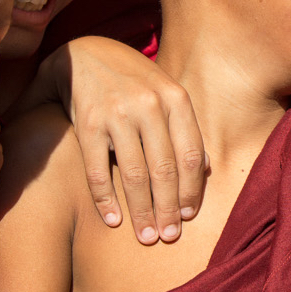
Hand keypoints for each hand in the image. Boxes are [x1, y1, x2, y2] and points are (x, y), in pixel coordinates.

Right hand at [46, 36, 206, 243]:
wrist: (83, 54)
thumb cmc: (133, 81)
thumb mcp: (165, 93)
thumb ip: (184, 127)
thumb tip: (207, 168)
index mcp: (175, 98)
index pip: (190, 154)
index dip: (192, 190)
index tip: (190, 216)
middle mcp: (149, 105)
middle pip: (165, 170)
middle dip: (169, 209)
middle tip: (169, 237)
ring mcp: (117, 113)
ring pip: (135, 175)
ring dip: (141, 212)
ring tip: (146, 237)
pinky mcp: (88, 123)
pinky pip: (98, 170)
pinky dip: (106, 200)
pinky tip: (113, 221)